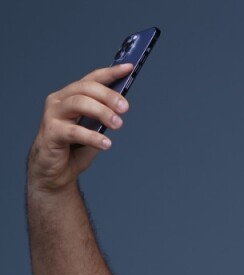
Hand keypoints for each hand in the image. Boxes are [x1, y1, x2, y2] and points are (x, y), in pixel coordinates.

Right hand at [27, 62, 133, 193]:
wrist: (54, 173)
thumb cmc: (73, 150)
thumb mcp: (92, 130)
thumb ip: (102, 117)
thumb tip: (121, 105)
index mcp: (70, 96)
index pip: (91, 79)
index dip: (110, 72)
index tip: (128, 68)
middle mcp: (60, 101)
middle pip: (85, 89)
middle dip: (108, 95)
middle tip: (125, 108)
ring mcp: (53, 115)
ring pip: (79, 103)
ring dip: (102, 112)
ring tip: (118, 124)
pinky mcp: (51, 132)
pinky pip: (75, 131)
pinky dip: (93, 137)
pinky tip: (106, 144)